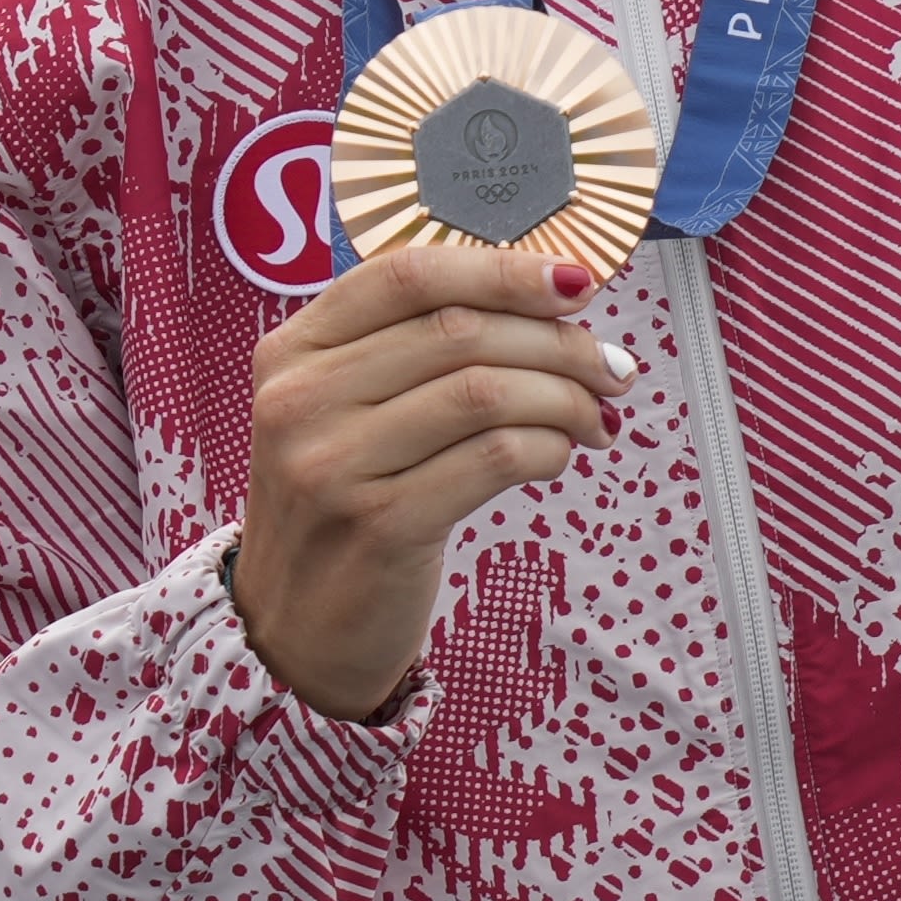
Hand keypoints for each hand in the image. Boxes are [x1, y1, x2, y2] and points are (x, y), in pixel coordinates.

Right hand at [229, 241, 622, 723]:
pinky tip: (559, 456)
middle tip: (609, 367)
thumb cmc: (340, 508)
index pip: (408, 275)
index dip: (503, 269)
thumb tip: (549, 301)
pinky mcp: (379, 524)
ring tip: (595, 417)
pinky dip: (547, 448)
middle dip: (559, 342)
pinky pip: (494, 458)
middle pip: (460, 331)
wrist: (291, 631)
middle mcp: (302, 399)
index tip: (575, 284)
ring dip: (565, 397)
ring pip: (485, 392)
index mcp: (293, 351)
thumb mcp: (340, 412)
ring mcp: (333, 463)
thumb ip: (410, 351)